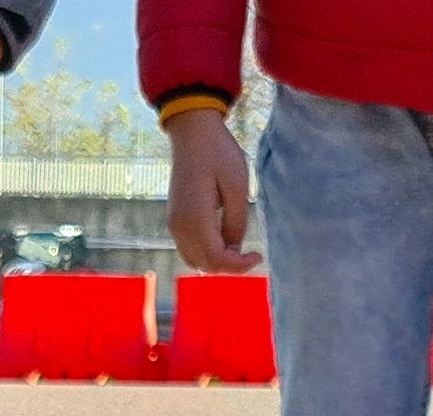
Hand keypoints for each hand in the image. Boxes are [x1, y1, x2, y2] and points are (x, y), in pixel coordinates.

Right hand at [165, 107, 260, 273]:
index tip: (258, 255)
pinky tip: (223, 236)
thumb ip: (237, 222)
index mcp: (196, 218)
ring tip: (237, 244)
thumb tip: (235, 247)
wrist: (192, 133)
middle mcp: (179, 226)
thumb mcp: (238, 186)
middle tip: (251, 252)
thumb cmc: (218, 153)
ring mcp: (174, 223)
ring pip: (195, 260)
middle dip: (230, 264)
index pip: (217, 259)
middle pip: (205, 264)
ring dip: (217, 259)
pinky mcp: (174, 219)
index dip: (240, 265)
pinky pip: (189, 248)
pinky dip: (207, 251)